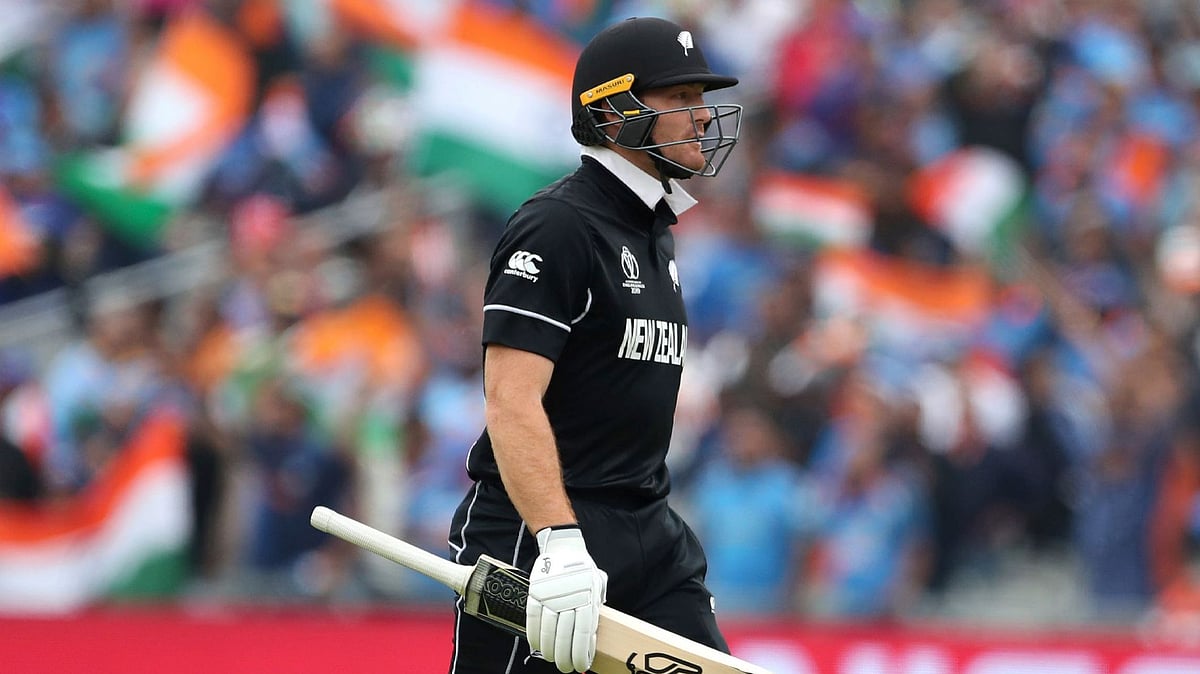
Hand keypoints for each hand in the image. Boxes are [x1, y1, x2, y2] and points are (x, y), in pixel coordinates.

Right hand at [526, 526, 607, 671]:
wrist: (564, 546)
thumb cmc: (583, 569)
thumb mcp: (596, 586)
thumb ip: (594, 609)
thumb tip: (591, 638)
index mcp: (587, 598)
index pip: (583, 634)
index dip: (581, 653)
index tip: (581, 665)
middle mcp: (569, 599)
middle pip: (565, 636)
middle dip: (564, 657)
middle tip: (565, 667)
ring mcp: (551, 596)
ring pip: (548, 630)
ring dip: (548, 649)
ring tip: (550, 659)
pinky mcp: (536, 592)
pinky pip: (533, 618)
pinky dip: (534, 634)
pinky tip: (536, 645)